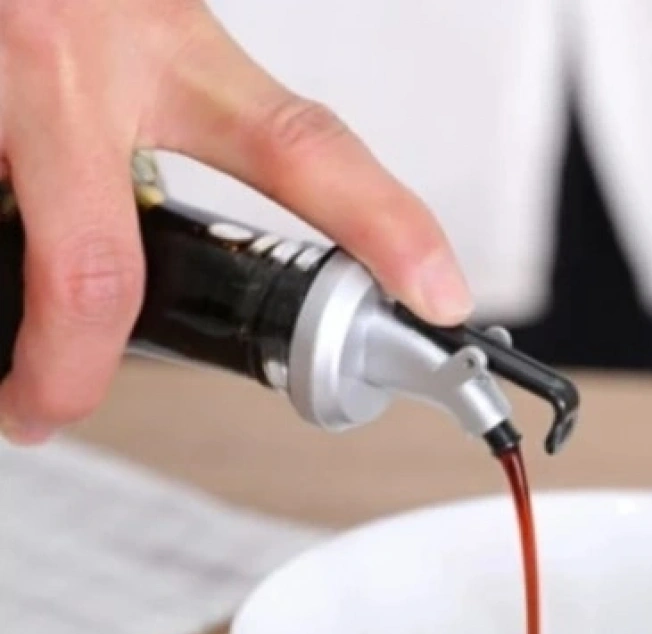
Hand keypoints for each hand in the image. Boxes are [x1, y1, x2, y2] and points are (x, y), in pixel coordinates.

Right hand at [0, 0, 471, 443]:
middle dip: (72, 364)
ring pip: (15, 248)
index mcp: (169, 46)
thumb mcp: (136, 22)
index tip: (438, 295)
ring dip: (6, 309)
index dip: (383, 226)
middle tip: (51, 406)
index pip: (301, 149)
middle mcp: (81, 61)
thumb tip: (174, 220)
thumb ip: (171, 111)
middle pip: (99, 269)